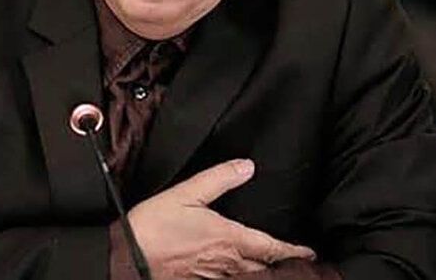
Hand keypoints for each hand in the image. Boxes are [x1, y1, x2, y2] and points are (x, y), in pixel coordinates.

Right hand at [128, 159, 315, 278]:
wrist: (127, 257)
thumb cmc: (154, 226)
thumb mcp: (187, 192)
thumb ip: (219, 178)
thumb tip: (247, 167)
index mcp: (227, 238)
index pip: (269, 247)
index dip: (291, 251)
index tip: (308, 253)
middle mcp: (224, 261)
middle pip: (262, 269)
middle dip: (280, 267)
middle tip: (296, 264)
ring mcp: (211, 276)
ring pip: (245, 279)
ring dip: (260, 275)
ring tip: (272, 271)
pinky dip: (236, 278)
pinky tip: (235, 274)